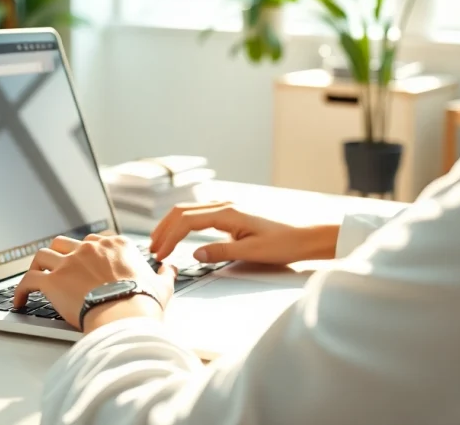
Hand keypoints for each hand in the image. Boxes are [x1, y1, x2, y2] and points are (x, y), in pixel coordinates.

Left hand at [14, 234, 177, 332]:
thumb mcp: (162, 285)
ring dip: (36, 266)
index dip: (87, 252)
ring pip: (43, 255)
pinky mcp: (53, 281)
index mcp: (115, 246)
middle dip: (59, 253)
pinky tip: (19, 300)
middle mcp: (90, 249)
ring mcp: (69, 263)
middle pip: (65, 243)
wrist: (127, 316)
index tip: (84, 263)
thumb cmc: (145, 303)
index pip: (94, 241)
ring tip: (34, 279)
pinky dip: (20, 289)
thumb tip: (170, 267)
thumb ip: (165, 273)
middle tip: (57, 267)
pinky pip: (28, 280)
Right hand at [150, 201, 338, 264]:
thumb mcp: (253, 252)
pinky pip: (201, 215)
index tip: (159, 253)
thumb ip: (222, 252)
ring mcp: (228, 208)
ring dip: (172, 225)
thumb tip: (194, 254)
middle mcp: (225, 205)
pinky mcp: (232, 214)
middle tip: (153, 249)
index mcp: (228, 213)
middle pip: (183, 211)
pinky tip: (181, 235)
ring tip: (161, 242)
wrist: (307, 235)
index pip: (187, 221)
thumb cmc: (285, 243)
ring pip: (190, 211)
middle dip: (164, 229)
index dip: (169, 237)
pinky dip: (185, 224)